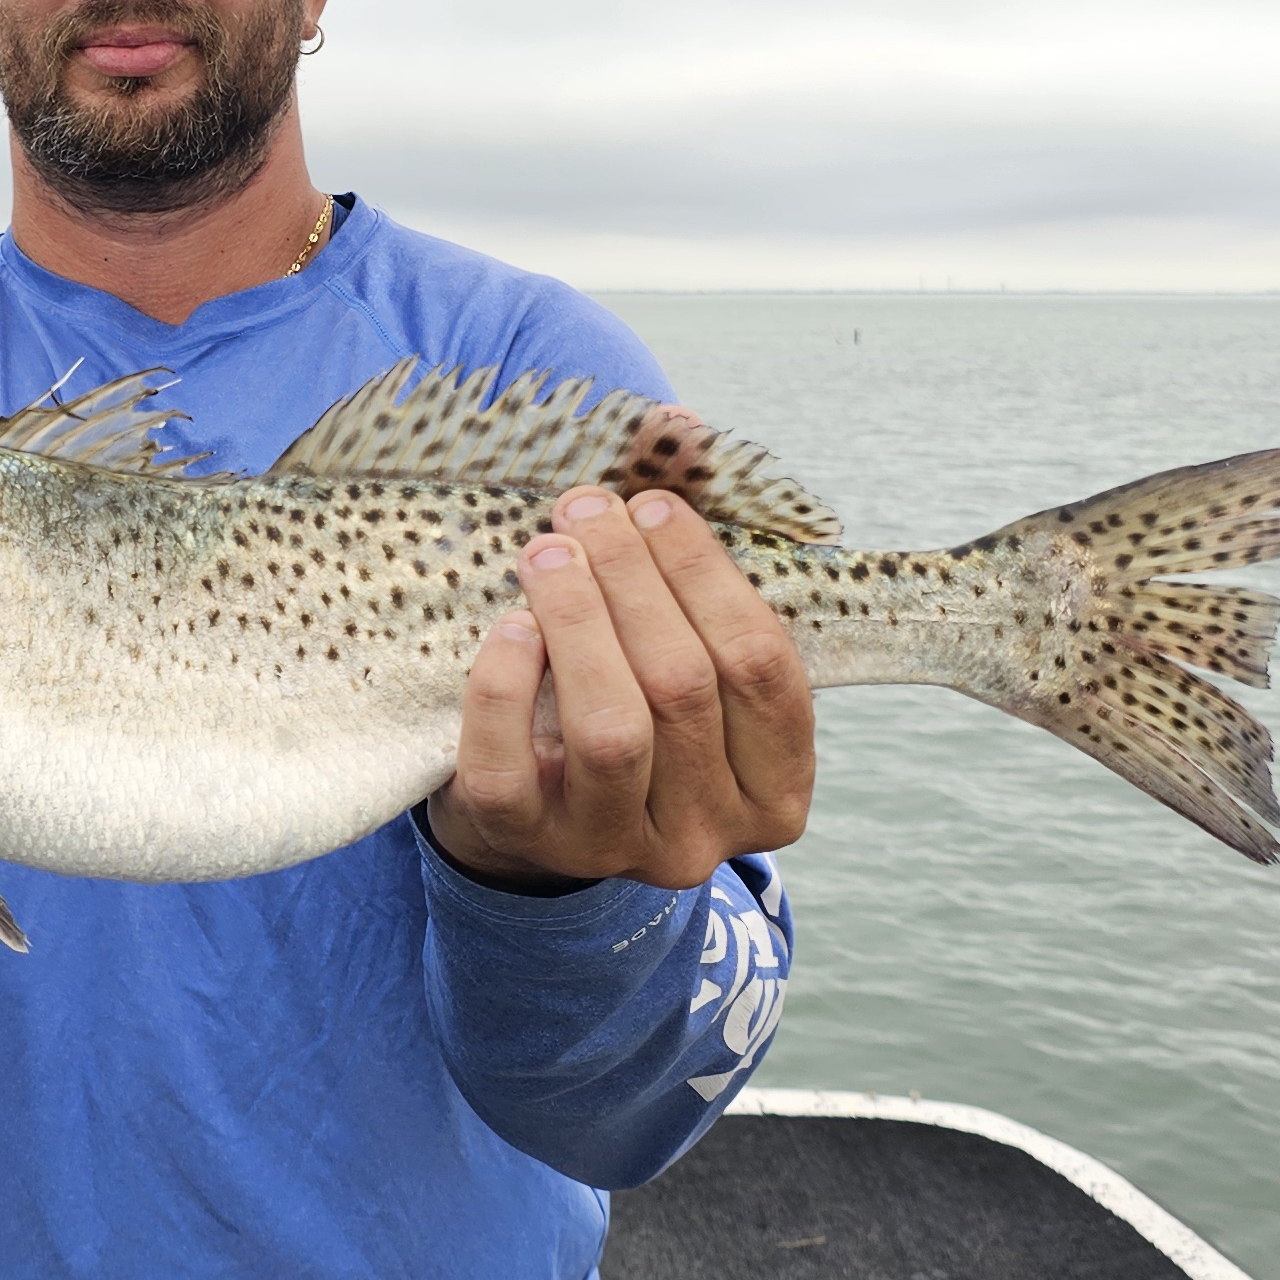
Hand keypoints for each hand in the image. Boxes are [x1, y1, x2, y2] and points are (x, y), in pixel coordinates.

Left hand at [425, 480, 816, 894]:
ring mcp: (618, 851)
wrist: (538, 810)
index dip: (708, 574)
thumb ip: (692, 565)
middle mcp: (708, 834)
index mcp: (773, 788)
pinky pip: (513, 767)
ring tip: (547, 551)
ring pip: (611, 729)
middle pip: (684, 687)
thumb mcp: (680, 653)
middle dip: (633, 580)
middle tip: (586, 509)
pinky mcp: (529, 847)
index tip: (656, 505)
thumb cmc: (629, 700)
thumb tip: (681, 428)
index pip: (762, 669)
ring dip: (577, 619)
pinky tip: (508, 626)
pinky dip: (506, 687)